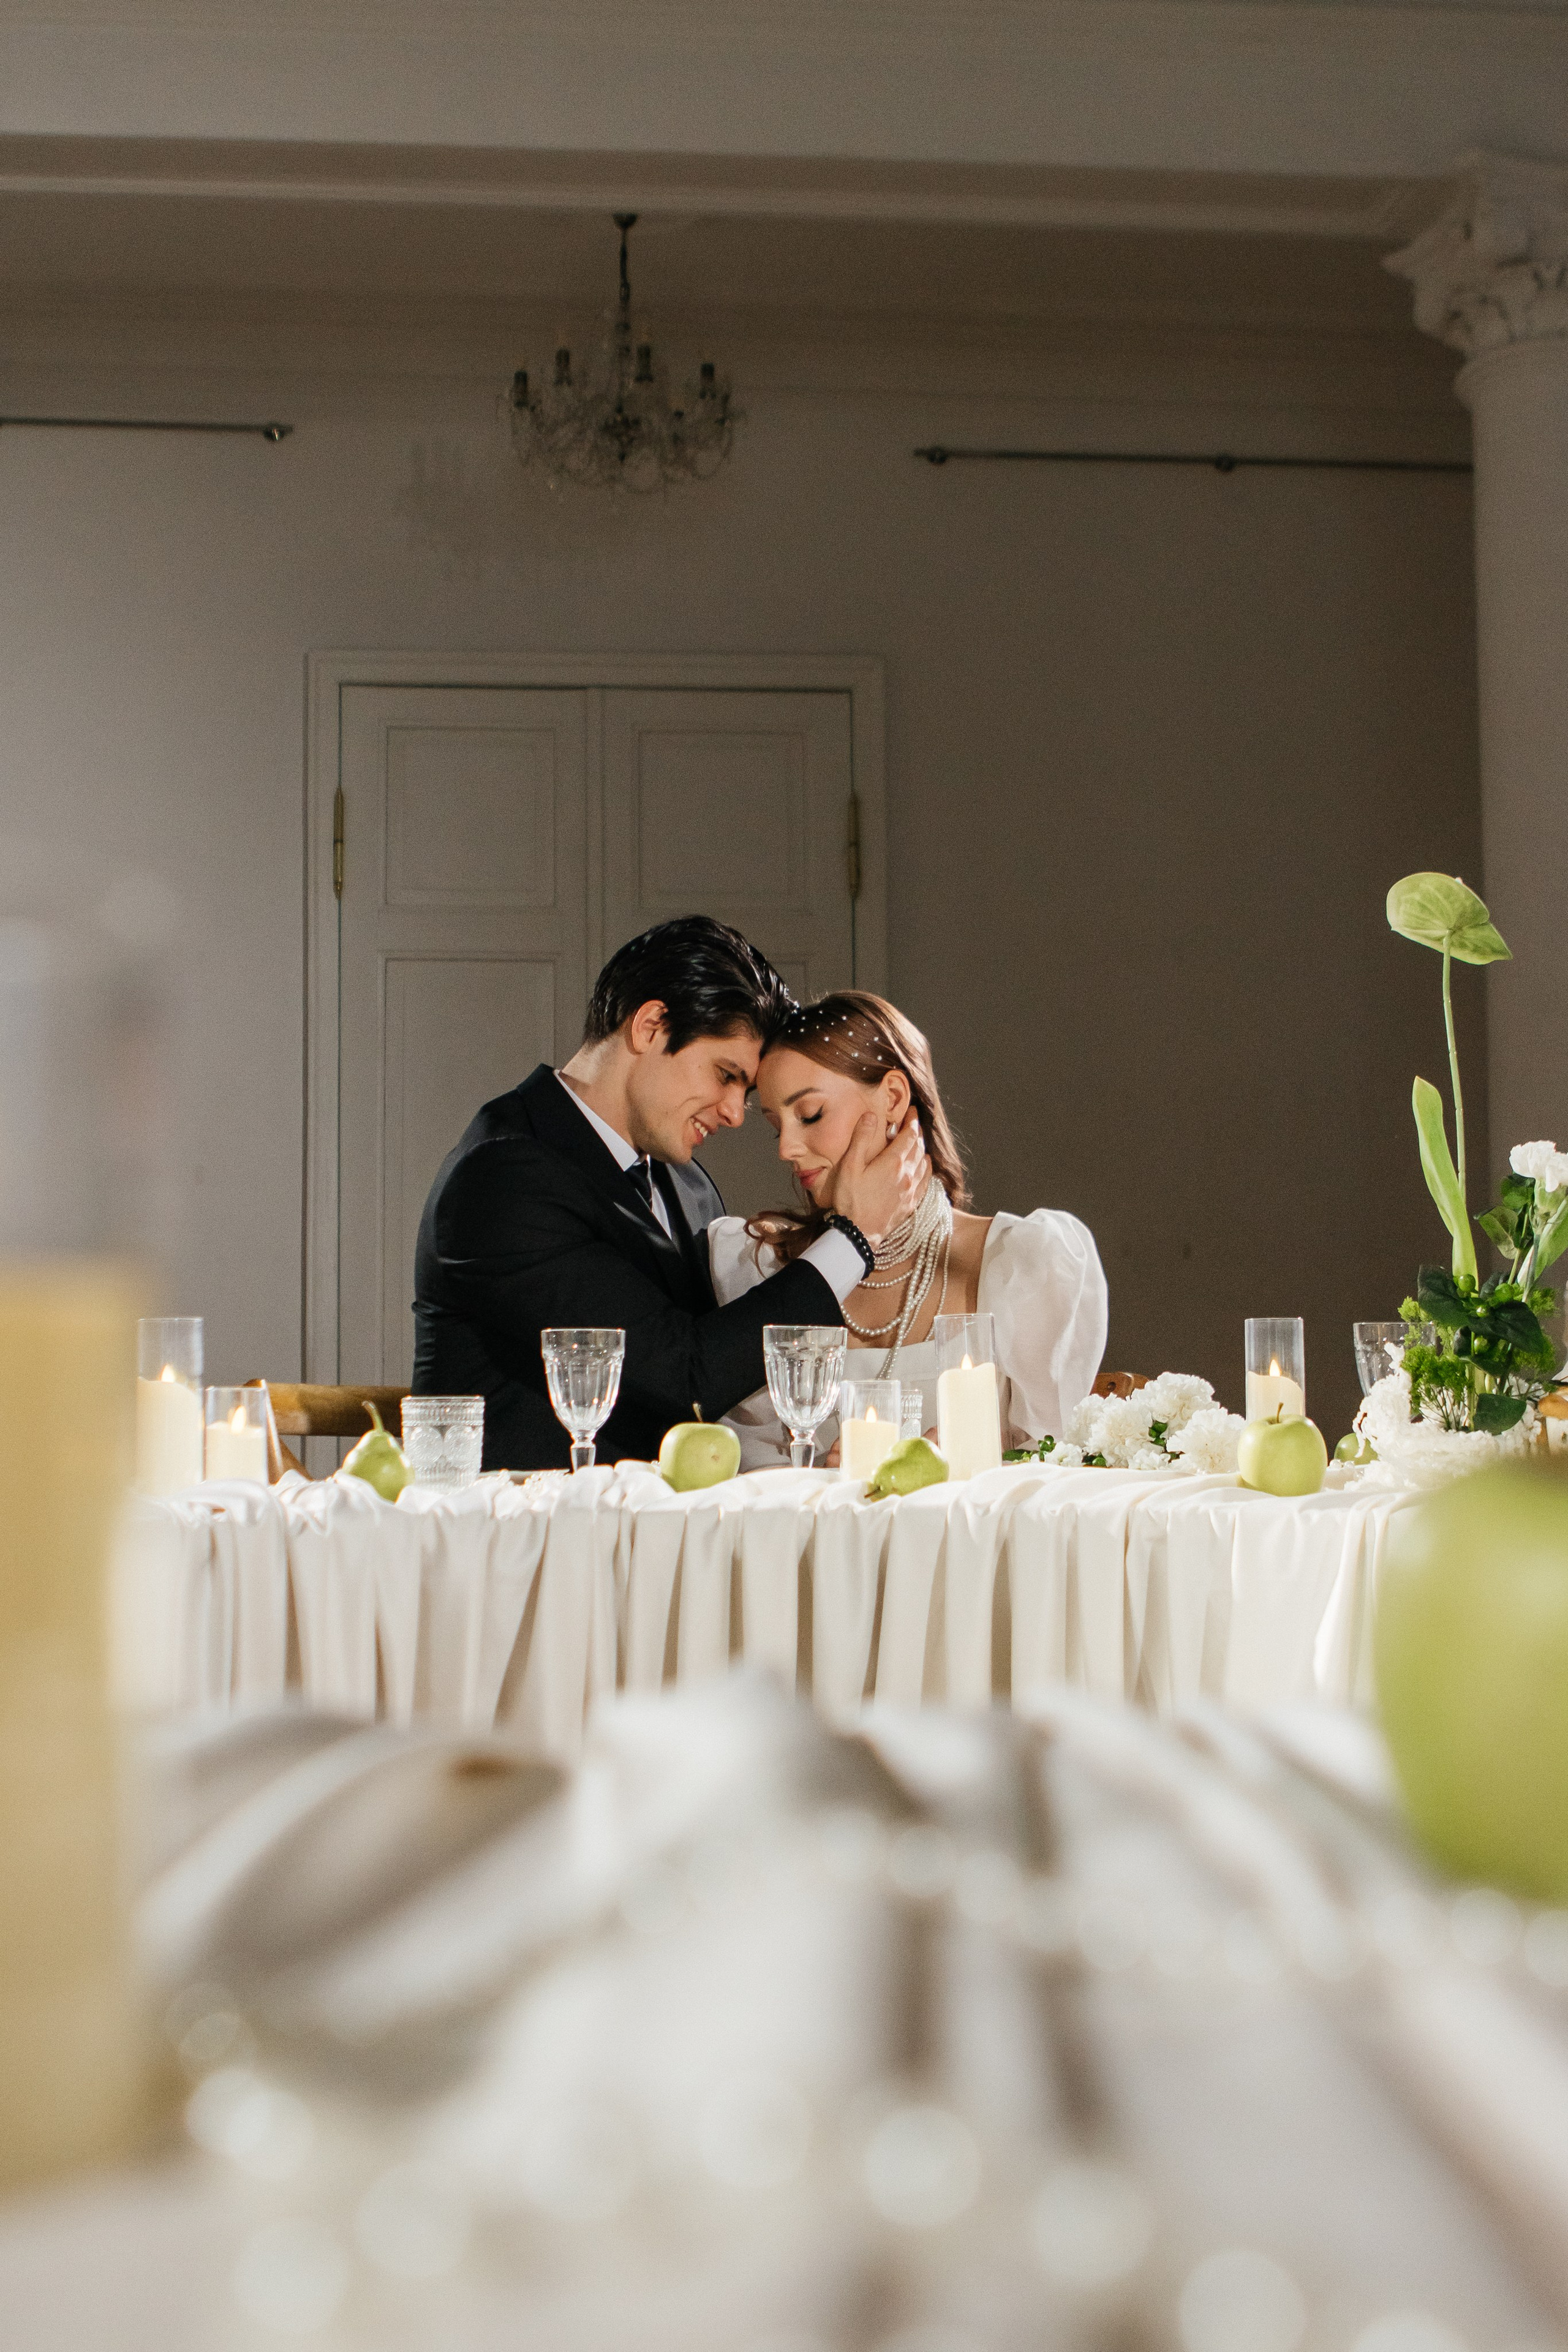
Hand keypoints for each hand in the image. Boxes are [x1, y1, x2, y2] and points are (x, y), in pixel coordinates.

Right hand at [823, 1103, 925, 1248]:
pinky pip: (926, 1180)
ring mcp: (911, 1190)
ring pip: (924, 1162)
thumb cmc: (851, 1200)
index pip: (909, 1135)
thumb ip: (861, 1139)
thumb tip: (872, 1116)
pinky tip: (925, 1165)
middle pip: (919, 1147)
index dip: (912, 1120)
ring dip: (922, 1148)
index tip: (913, 1110)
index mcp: (893, 1162)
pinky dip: (927, 1168)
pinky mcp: (911, 1203)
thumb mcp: (849, 1167)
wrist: (859, 1233)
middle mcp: (907, 1174)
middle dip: (917, 1131)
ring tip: (917, 1140)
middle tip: (914, 1122)